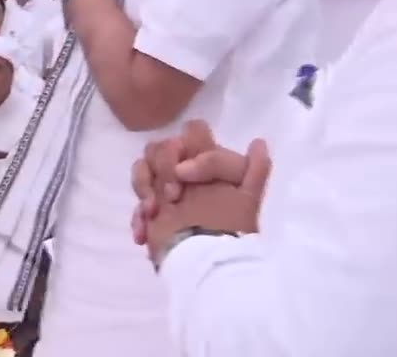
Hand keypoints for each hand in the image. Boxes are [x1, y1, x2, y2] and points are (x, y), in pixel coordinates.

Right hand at [130, 121, 265, 243]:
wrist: (204, 265)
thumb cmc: (227, 229)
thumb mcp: (247, 198)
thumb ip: (255, 170)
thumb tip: (258, 142)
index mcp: (209, 164)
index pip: (192, 132)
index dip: (185, 151)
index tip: (184, 178)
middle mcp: (188, 172)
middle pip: (160, 146)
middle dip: (161, 168)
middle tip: (172, 197)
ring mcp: (168, 190)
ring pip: (142, 167)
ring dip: (144, 186)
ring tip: (152, 212)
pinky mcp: (153, 211)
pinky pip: (137, 201)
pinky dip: (138, 216)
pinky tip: (144, 232)